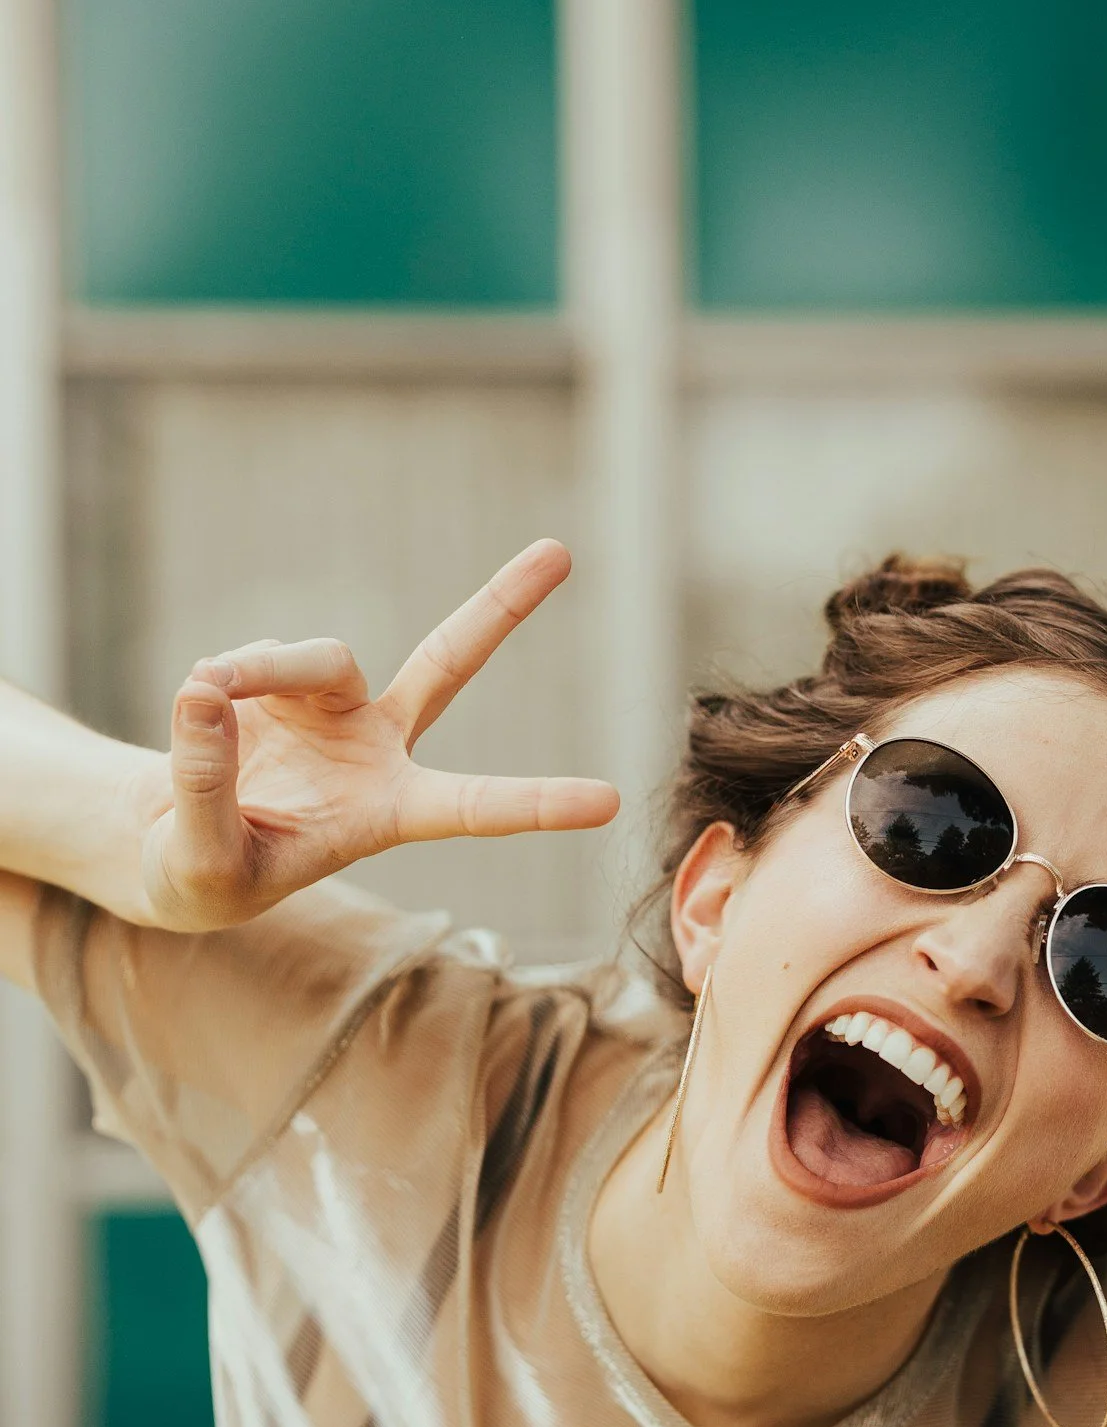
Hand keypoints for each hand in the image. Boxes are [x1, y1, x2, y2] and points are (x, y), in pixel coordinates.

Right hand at [141, 540, 617, 929]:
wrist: (177, 843)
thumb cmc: (208, 875)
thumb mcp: (204, 861)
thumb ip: (206, 786)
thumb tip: (205, 691)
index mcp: (389, 813)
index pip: (474, 807)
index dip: (537, 805)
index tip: (609, 802)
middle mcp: (378, 748)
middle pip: (447, 663)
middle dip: (501, 605)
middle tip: (560, 551)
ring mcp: (335, 705)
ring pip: (318, 657)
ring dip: (261, 671)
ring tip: (205, 696)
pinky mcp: (285, 678)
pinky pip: (256, 657)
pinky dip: (223, 677)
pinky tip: (201, 707)